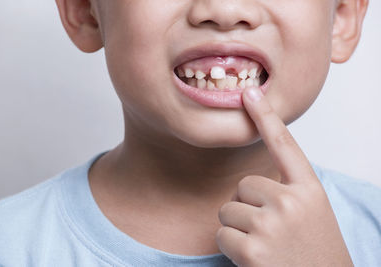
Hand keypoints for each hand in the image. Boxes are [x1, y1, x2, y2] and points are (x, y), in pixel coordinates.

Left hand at [216, 87, 352, 266]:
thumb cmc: (312, 252)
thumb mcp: (310, 214)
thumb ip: (286, 191)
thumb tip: (248, 184)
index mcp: (309, 190)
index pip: (284, 145)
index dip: (266, 116)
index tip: (249, 93)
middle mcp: (292, 201)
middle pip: (243, 185)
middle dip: (247, 207)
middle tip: (269, 232)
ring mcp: (272, 224)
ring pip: (228, 209)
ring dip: (238, 228)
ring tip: (264, 246)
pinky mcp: (253, 248)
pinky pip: (221, 234)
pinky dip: (231, 247)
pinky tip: (254, 260)